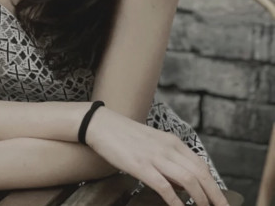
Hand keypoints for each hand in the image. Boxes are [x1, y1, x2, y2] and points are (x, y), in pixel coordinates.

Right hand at [86, 108, 228, 205]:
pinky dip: (176, 202)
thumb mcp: (153, 144)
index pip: (201, 166)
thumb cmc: (125, 136)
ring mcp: (154, 156)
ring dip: (200, 200)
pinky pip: (164, 186)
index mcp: (172, 141)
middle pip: (200, 174)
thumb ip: (170, 162)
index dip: (214, 186)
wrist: (102, 124)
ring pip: (188, 180)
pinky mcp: (140, 165)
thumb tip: (183, 186)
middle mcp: (168, 147)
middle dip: (215, 196)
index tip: (221, 202)